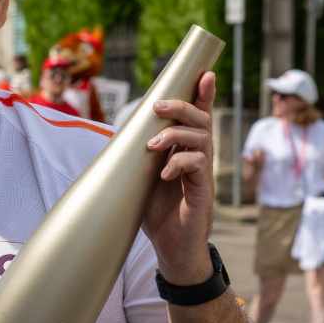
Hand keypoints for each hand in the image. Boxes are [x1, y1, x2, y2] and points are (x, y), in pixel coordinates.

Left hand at [140, 70, 217, 285]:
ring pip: (201, 139)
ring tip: (153, 145)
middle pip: (201, 121)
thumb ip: (140, 158)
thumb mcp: (143, 180)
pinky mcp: (203, 192)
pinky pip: (198, 166)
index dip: (203, 95)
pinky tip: (164, 174)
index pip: (197, 119)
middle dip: (182, 106)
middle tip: (158, 105)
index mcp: (185, 153)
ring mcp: (203, 175)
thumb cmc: (159, 215)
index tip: (204, 72)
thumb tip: (119, 136)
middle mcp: (198, 160)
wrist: (172, 250)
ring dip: (175, 135)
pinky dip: (179, 164)